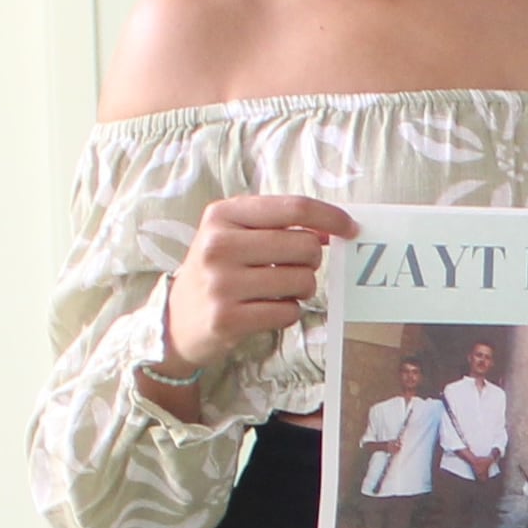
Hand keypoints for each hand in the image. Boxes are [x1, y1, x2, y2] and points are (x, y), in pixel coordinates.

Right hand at [161, 193, 358, 368]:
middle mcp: (218, 245)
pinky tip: (266, 310)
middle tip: (294, 268)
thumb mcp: (235, 235)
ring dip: (301, 289)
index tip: (350, 229)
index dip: (330, 217)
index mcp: (222, 214)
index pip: (293, 207)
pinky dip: (288, 312)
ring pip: (301, 281)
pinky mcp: (228, 318)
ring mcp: (221, 283)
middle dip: (312, 260)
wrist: (177, 320)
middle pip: (304, 246)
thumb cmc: (217, 271)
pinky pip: (288, 312)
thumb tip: (333, 228)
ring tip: (278, 291)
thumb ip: (279, 225)